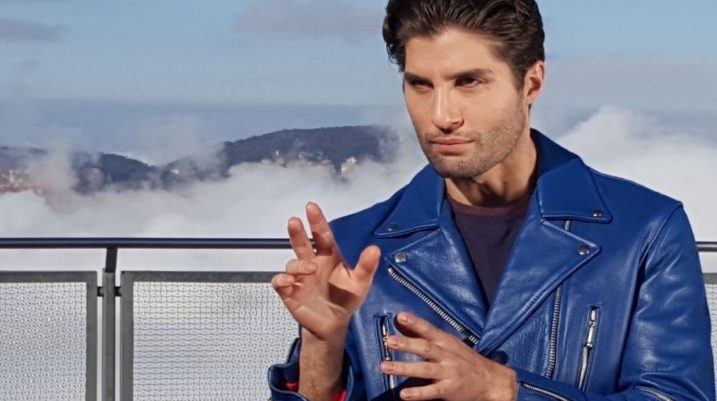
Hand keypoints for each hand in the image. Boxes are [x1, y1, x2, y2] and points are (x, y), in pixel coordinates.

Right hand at [271, 202, 380, 342]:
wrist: (333, 324)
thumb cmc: (346, 299)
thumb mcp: (361, 283)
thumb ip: (366, 266)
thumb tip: (375, 250)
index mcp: (329, 257)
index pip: (322, 235)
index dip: (317, 221)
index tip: (311, 208)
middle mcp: (312, 263)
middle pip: (301, 243)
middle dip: (297, 232)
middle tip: (295, 221)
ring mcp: (300, 277)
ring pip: (292, 264)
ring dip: (298, 265)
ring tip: (310, 269)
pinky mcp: (290, 291)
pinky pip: (280, 282)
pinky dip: (282, 280)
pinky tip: (289, 282)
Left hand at [380, 312, 516, 400]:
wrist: (491, 380)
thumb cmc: (465, 360)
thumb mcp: (450, 344)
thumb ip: (429, 336)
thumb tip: (405, 323)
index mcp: (446, 342)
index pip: (429, 329)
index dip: (415, 322)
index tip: (400, 316)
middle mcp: (447, 355)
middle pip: (425, 348)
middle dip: (407, 344)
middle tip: (389, 341)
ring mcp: (449, 372)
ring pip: (425, 369)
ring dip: (404, 368)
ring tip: (385, 366)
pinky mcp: (449, 389)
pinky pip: (432, 392)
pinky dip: (418, 393)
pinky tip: (404, 394)